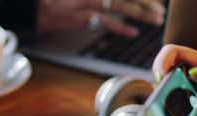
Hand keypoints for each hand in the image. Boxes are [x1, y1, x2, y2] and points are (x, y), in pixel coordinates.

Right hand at [37, 0, 164, 36]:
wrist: (36, 7)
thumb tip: (113, 2)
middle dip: (146, 1)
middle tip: (160, 9)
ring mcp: (89, 2)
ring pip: (121, 5)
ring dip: (141, 12)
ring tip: (155, 19)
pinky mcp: (82, 17)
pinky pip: (106, 22)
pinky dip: (121, 27)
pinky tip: (133, 32)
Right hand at [152, 44, 196, 115]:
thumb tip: (194, 71)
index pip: (174, 52)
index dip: (162, 60)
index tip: (161, 76)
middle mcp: (191, 78)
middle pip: (163, 70)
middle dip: (159, 81)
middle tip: (163, 95)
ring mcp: (184, 95)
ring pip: (161, 90)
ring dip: (160, 98)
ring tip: (171, 108)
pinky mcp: (180, 111)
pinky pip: (164, 108)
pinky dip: (162, 112)